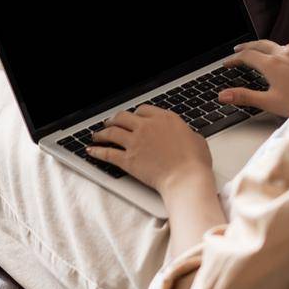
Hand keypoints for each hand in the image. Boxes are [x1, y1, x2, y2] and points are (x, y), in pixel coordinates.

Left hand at [87, 105, 212, 194]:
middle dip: (113, 119)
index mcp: (164, 118)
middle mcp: (146, 126)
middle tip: (109, 123)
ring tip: (96, 135)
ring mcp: (135, 142)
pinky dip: (97, 151)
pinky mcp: (128, 159)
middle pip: (123, 117)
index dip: (135, 114)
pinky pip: (107, 153)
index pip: (143, 109)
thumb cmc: (195, 162)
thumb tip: (185, 135)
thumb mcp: (196, 139)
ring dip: (101, 133)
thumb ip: (185, 133)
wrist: (186, 179)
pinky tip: (91, 151)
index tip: (132, 118)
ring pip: (112, 132)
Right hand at [218, 39, 288, 117]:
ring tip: (261, 50)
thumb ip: (245, 97)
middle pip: (260, 44)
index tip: (227, 63)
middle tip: (238, 50)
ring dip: (266, 46)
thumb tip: (223, 96)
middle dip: (247, 47)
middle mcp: (284, 54)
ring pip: (278, 43)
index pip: (246, 56)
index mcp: (271, 64)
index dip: (234, 59)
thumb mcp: (270, 102)